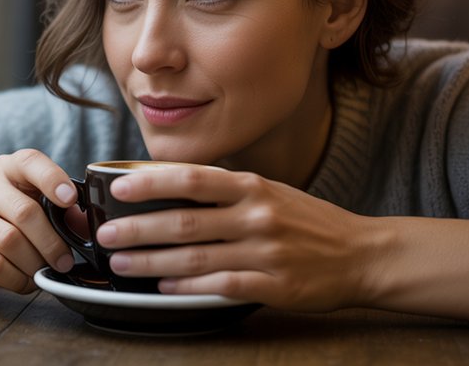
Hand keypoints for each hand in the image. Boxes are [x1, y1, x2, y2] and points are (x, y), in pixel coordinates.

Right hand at [0, 149, 77, 292]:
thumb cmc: (12, 223)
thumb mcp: (39, 209)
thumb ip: (66, 214)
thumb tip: (89, 226)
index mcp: (7, 168)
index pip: (29, 162)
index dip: (52, 179)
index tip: (71, 199)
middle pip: (24, 211)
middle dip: (51, 242)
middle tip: (65, 261)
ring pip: (9, 241)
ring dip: (34, 263)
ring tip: (42, 271)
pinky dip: (17, 279)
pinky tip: (24, 280)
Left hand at [95, 165, 372, 311]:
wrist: (362, 253)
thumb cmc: (308, 221)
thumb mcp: (269, 191)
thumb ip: (225, 191)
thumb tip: (169, 187)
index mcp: (252, 186)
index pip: (193, 179)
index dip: (152, 184)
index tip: (118, 189)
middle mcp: (256, 215)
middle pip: (185, 222)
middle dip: (138, 230)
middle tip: (106, 236)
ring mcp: (266, 251)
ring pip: (196, 257)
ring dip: (153, 262)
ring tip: (122, 264)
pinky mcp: (275, 284)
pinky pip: (222, 286)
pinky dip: (189, 288)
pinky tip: (164, 289)